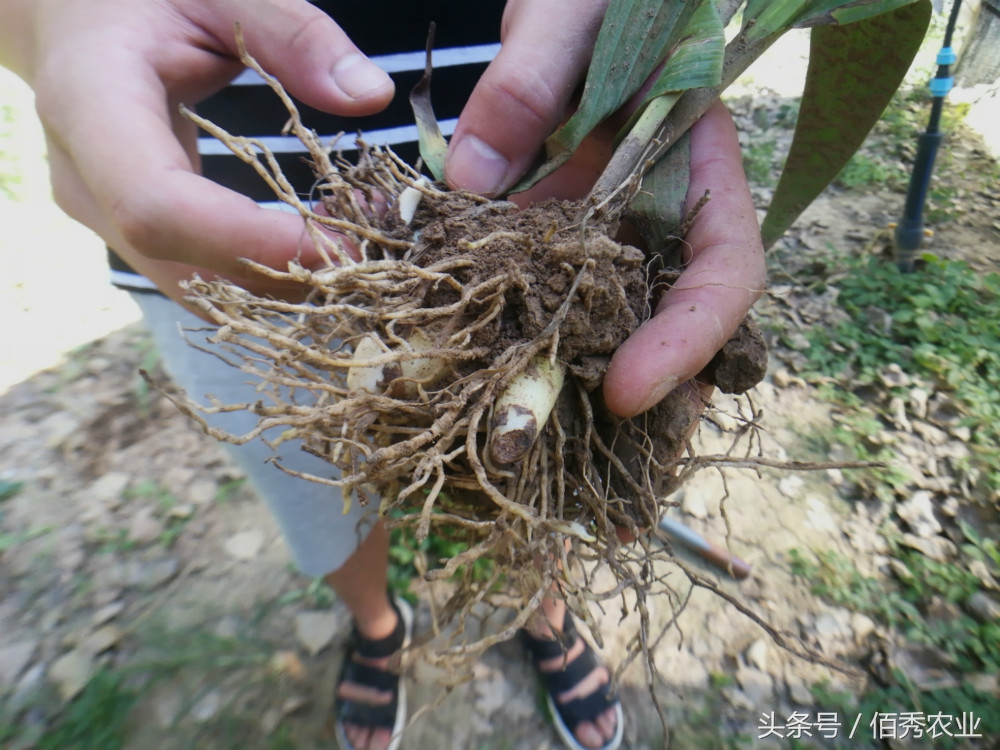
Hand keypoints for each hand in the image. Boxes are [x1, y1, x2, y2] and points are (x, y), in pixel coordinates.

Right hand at [1, 0, 393, 305]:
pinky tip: (323, 241)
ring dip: (286, 286)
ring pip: (197, 290)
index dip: (251, 240)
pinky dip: (268, 275)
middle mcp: (86, 179)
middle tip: (376, 246)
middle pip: (184, 268)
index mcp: (91, 105)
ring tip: (359, 239)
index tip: (343, 241)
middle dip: (288, 276)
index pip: (158, 206)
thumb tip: (371, 96)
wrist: (74, 16)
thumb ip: (293, 33)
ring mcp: (104, 217)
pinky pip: (201, 278)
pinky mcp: (132, 234)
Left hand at [446, 1, 764, 416]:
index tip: (627, 390)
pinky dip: (514, 333)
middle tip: (592, 467)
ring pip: (606, 322)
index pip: (723, 269)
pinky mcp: (551, 233)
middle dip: (642, 396)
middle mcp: (656, 213)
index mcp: (696, 166)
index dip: (688, 338)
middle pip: (670, 322)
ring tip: (536, 448)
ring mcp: (603, 230)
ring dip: (575, 383)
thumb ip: (529, 79)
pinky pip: (540, 291)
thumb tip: (472, 178)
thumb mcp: (568, 12)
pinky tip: (474, 373)